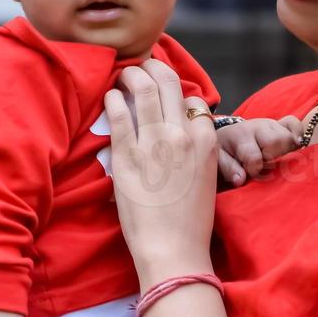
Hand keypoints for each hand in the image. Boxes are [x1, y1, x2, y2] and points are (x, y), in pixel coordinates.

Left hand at [105, 59, 217, 280]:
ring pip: (143, 90)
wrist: (174, 249)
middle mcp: (183, 136)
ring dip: (132, 76)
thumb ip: (196, 149)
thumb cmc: (190, 221)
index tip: (164, 88)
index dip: (176, 90)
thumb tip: (180, 131)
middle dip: (153, 68)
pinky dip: (113, 99)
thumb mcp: (206, 178)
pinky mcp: (128, 155)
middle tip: (141, 68)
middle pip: (169, 83)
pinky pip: (118, 114)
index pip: (192, 100)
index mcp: (207, 142)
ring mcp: (155, 143)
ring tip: (124, 75)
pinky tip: (110, 98)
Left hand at [217, 116, 303, 185]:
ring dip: (285, 150)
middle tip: (265, 164)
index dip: (254, 170)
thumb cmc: (224, 150)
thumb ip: (228, 169)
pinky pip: (294, 123)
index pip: (255, 156)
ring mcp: (271, 125)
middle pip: (277, 140)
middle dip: (273, 156)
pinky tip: (294, 145)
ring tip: (276, 158)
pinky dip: (297, 134)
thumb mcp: (218, 158)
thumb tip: (241, 179)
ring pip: (289, 136)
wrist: (226, 135)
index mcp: (241, 136)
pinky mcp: (281, 124)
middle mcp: (258, 127)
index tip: (250, 174)